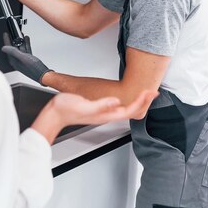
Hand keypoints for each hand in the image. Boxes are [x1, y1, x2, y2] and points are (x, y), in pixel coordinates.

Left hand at [1, 33, 51, 83]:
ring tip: (21, 34)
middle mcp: (17, 60)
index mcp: (14, 61)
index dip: (6, 40)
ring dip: (21, 41)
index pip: (8, 48)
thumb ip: (13, 52)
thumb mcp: (23, 58)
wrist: (43, 75)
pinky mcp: (29, 59)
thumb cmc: (34, 69)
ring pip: (20, 47)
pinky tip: (27, 40)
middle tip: (14, 32)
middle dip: (14, 39)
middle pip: (14, 47)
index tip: (5, 34)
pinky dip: (26, 44)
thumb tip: (4, 48)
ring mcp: (23, 60)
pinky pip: (26, 49)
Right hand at [31, 90, 158, 143]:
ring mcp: (101, 113)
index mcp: (103, 114)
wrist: (54, 114)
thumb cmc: (64, 109)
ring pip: (125, 110)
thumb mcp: (82, 104)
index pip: (128, 110)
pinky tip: (127, 99)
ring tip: (146, 95)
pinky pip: (118, 108)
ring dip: (137, 103)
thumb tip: (115, 102)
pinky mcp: (97, 110)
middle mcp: (105, 115)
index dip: (140, 102)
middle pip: (130, 111)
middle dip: (143, 102)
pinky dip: (127, 102)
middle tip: (154, 92)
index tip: (149, 93)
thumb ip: (100, 105)